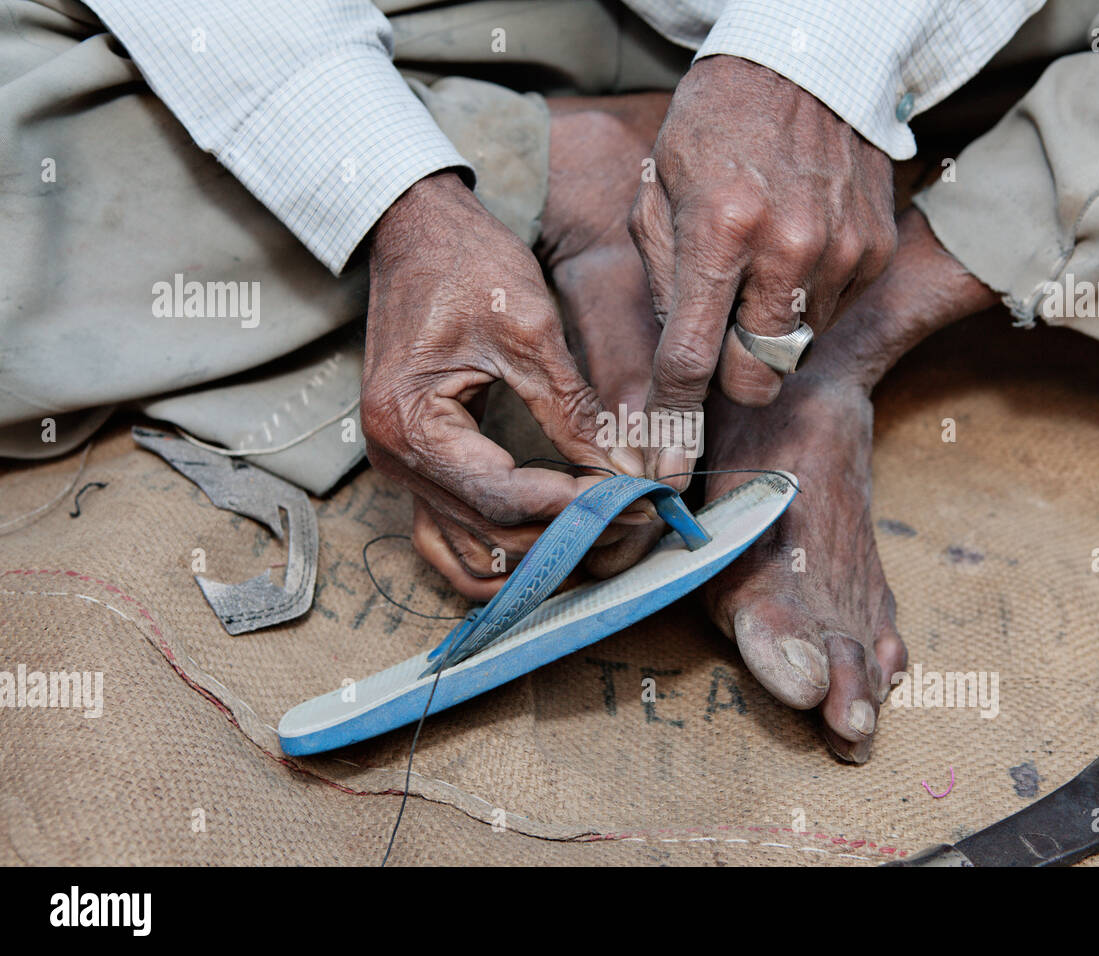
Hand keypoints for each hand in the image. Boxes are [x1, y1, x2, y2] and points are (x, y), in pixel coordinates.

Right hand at [362, 172, 643, 600]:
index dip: (576, 510)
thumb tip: (626, 470)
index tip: (636, 505)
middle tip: (635, 521)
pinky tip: (551, 545)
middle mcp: (395, 460)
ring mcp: (401, 468)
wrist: (414, 229)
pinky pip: (453, 537)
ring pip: (472, 553)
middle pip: (492, 535)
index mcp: (411, 424)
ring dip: (538, 558)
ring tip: (602, 538)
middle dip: (568, 536)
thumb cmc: (465, 264)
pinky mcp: (418, 465)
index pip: (504, 498)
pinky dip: (502, 552)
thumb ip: (574, 410)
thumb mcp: (528, 330)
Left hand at [629, 55, 896, 486]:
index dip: (672, 419)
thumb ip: (663, 281)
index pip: (690, 358)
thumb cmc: (715, 126)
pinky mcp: (875, 249)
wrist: (804, 63)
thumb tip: (668, 369)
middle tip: (719, 352)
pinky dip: (807, 303)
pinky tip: (794, 254)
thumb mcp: (658, 192)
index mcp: (718, 230)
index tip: (662, 463)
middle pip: (757, 378)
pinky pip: (833, 314)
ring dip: (771, 337)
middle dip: (731, 381)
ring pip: (797, 351)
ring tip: (757, 277)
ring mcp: (840, 251)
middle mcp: (785, 248)